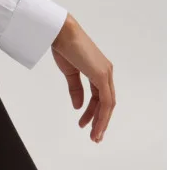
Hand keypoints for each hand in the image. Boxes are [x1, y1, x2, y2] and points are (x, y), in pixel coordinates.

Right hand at [51, 14, 115, 142]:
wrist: (60, 32)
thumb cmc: (63, 46)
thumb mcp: (70, 72)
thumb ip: (75, 88)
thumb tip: (78, 105)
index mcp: (99, 70)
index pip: (100, 97)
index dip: (94, 113)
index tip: (85, 125)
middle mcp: (106, 72)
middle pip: (107, 103)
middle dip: (100, 121)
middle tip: (94, 137)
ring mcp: (105, 73)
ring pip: (108, 104)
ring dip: (101, 122)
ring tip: (94, 136)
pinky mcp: (101, 75)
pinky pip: (105, 100)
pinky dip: (101, 114)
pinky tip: (93, 124)